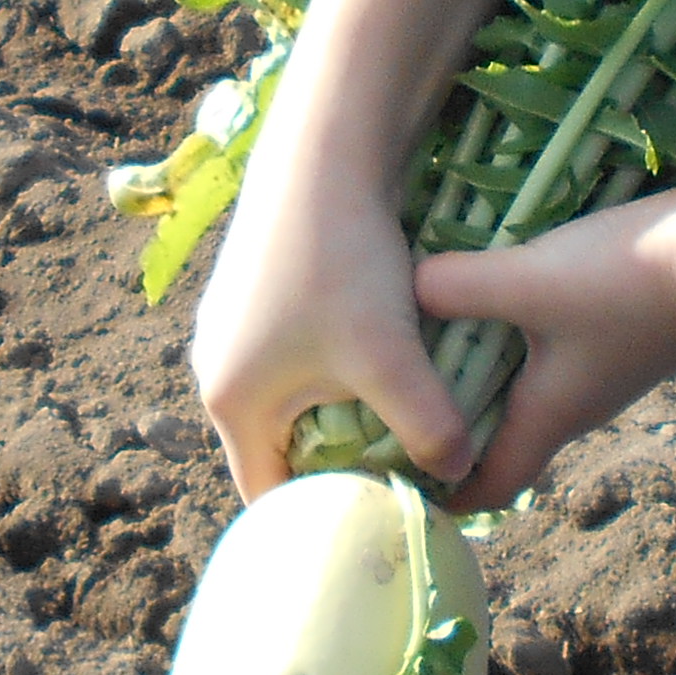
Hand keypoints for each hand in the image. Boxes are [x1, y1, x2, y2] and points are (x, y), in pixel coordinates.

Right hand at [190, 0, 500, 497]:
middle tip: (403, 477)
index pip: (272, 497)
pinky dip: (336, 374)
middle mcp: (216, 371)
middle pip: (281, 450)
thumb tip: (459, 476)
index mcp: (233, 403)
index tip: (381, 520)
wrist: (323, 154)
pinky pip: (295, 360)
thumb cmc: (344, 263)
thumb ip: (428, 429)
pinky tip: (385, 360)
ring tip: (401, 423)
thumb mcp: (392, 358)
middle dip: (340, 468)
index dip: (325, 518)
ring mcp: (232, 328)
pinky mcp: (255, 292)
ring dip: (342, 417)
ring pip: (293, 401)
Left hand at [413, 170, 675, 510]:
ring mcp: (599, 367)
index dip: (443, 494)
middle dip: (446, 427)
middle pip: (500, 437)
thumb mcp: (530, 281)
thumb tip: (399, 292)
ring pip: (521, 390)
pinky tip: (482, 295)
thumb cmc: (631, 281)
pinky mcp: (614, 329)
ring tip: (418, 343)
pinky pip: (543, 351)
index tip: (390, 479)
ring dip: (474, 376)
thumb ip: (458, 287)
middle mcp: (575, 404)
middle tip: (384, 399)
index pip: (491, 485)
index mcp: (551, 415)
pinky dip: (505, 340)